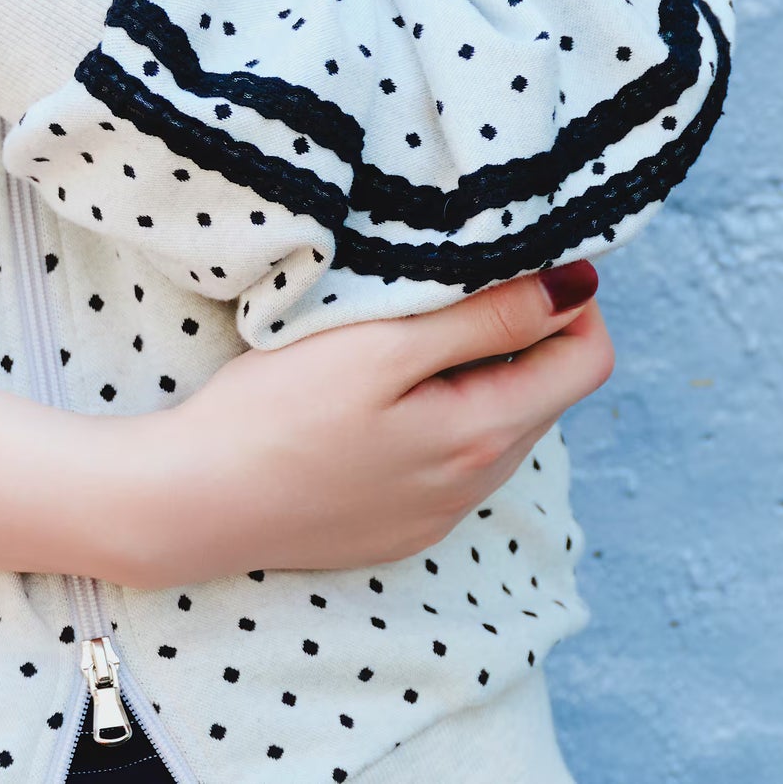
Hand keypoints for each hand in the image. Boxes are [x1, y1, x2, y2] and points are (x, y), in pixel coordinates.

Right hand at [113, 263, 612, 586]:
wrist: (194, 499)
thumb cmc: (276, 412)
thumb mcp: (381, 346)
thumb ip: (485, 320)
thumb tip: (575, 289)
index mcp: (484, 434)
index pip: (588, 360)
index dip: (570, 299)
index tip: (517, 258)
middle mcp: (476, 484)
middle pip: (544, 391)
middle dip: (518, 332)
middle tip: (444, 283)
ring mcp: (436, 513)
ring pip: (495, 425)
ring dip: (473, 374)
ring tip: (400, 332)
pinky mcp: (396, 525)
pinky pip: (449, 460)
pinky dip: (434, 414)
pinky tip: (369, 395)